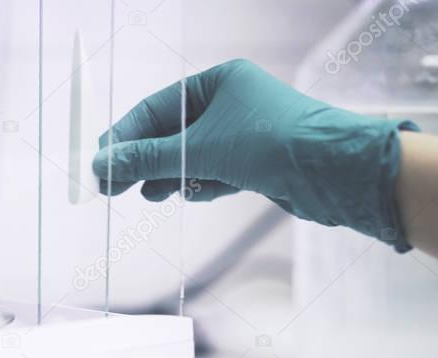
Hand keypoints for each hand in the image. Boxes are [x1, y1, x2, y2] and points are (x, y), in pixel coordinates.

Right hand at [92, 59, 416, 251]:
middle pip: (172, 134)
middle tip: (113, 186)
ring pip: (193, 156)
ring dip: (169, 175)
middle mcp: (232, 103)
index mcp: (219, 82)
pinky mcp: (257, 163)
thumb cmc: (273, 143)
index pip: (157, 108)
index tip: (102, 161)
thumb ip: (149, 157)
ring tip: (148, 193)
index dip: (125, 136)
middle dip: (144, 160)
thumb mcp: (201, 150)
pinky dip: (198, 184)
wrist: (335, 172)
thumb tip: (104, 163)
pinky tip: (185, 195)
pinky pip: (215, 172)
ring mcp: (245, 134)